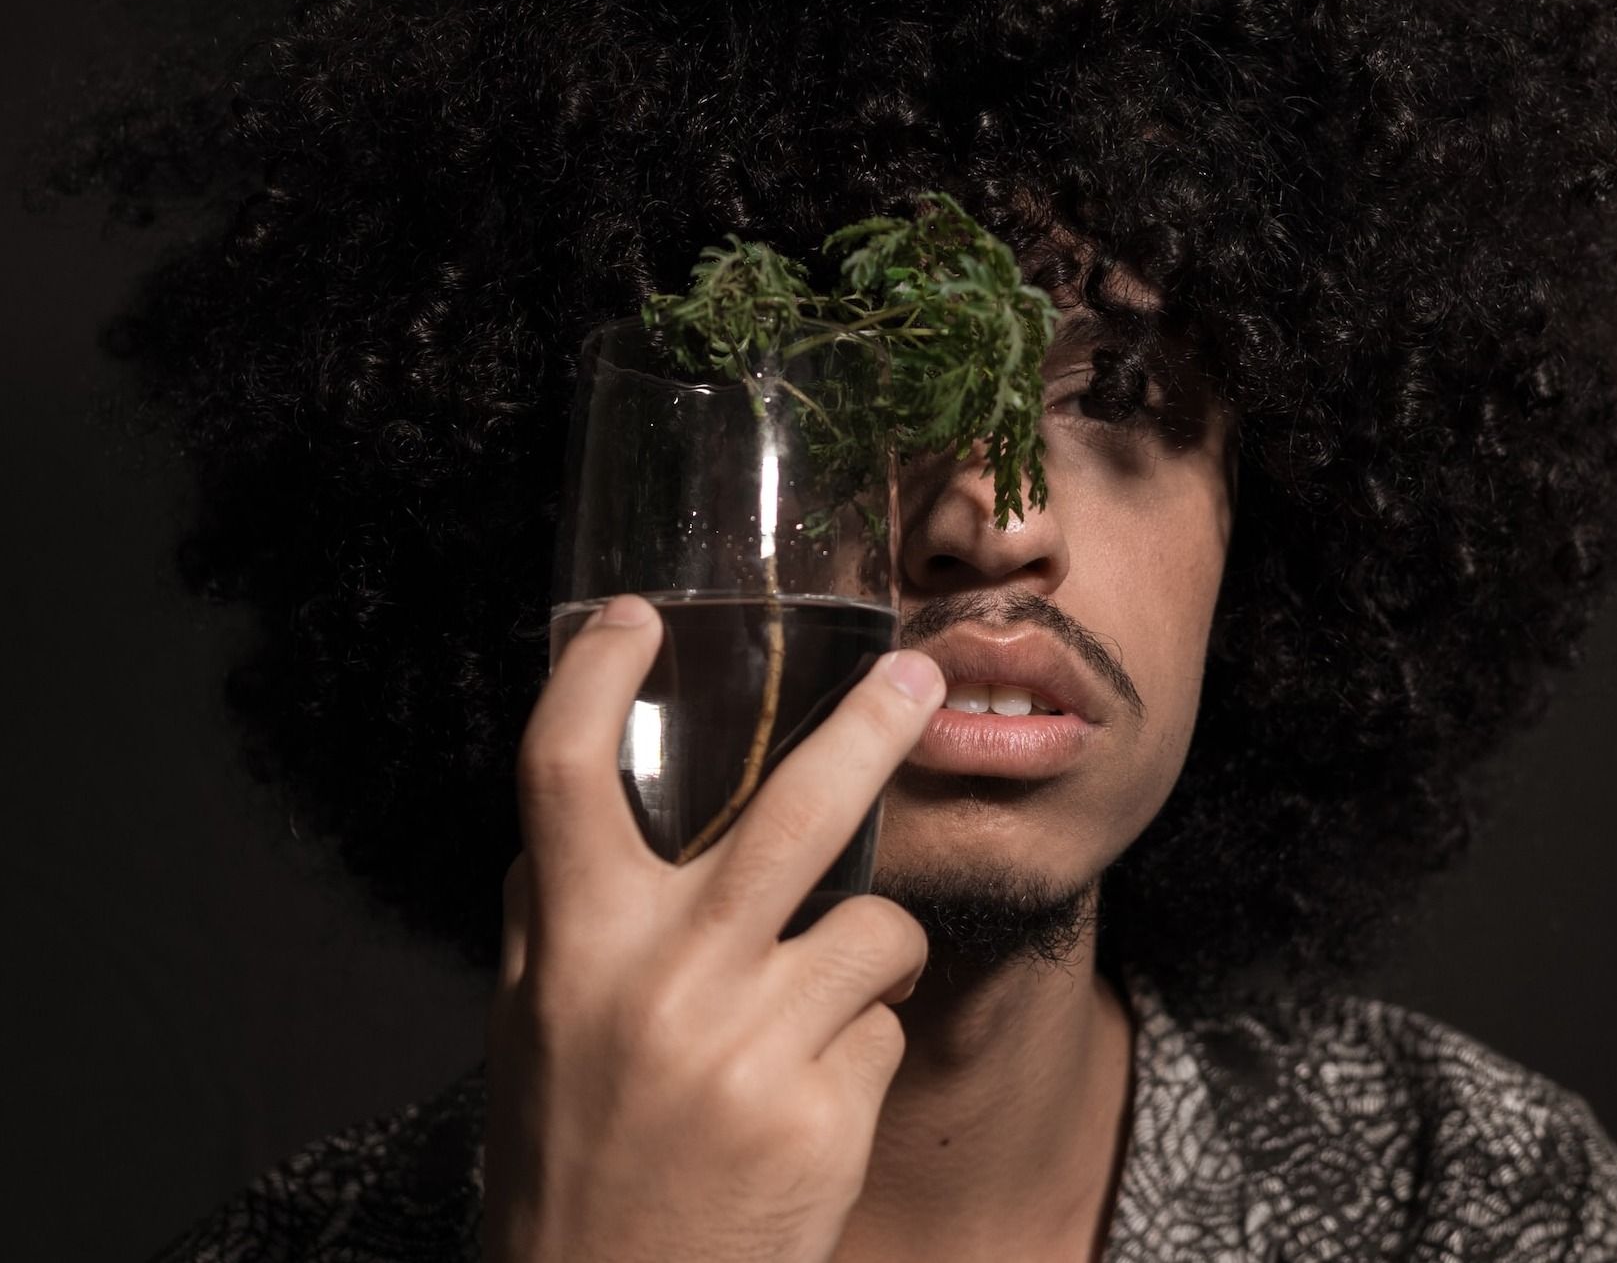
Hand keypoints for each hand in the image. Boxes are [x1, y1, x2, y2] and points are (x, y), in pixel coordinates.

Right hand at [482, 594, 945, 1262]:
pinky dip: (861, 1037)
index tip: (633, 615)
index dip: (593, 677)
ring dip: (868, 947)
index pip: (564, 773)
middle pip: (790, 811)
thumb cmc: (574, 1163)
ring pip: (873, 922)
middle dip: (870, 728)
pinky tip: (810, 1095)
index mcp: (572, 948)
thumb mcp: (534, 1035)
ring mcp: (746, 1047)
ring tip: (823, 1001)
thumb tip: (562, 824)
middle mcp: (656, 982)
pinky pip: (882, 1019)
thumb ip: (552, 922)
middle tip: (920, 675)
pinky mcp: (822, 1113)